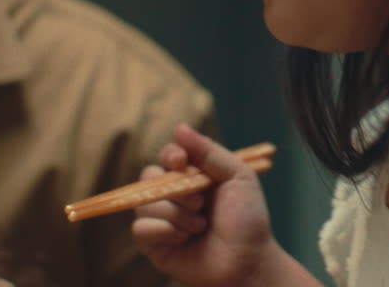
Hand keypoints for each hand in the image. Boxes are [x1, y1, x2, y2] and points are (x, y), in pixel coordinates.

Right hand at [131, 123, 282, 286]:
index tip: (181, 161)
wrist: (248, 262)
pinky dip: (164, 231)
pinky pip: (140, 228)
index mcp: (193, 176)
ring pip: (144, 202)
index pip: (168, 155)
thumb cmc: (247, 219)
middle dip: (176, 189)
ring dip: (176, 213)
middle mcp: (174, 195)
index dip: (171, 155)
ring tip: (200, 226)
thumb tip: (179, 127)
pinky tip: (184, 239)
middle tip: (201, 202)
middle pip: (149, 175)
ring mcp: (162, 219)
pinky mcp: (154, 244)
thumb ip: (209, 151)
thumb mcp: (238, 176)